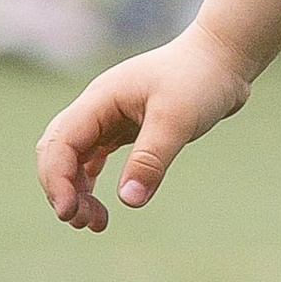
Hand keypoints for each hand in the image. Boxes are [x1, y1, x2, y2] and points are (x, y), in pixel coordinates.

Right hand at [34, 26, 253, 232]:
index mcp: (100, 100)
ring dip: (77, 189)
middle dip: (62, 189)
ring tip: (95, 222)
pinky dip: (91, 180)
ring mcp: (110, 116)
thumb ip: (150, 160)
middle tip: (83, 222)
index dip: (56, 180)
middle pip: (58, 152)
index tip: (69, 212)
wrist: (224, 59)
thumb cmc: (200, 80)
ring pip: (75, 157)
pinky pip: (95, 155)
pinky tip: (101, 203)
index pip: (59, 143)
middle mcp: (98, 107)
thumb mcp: (176, 121)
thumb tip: (128, 201)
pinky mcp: (127, 125)